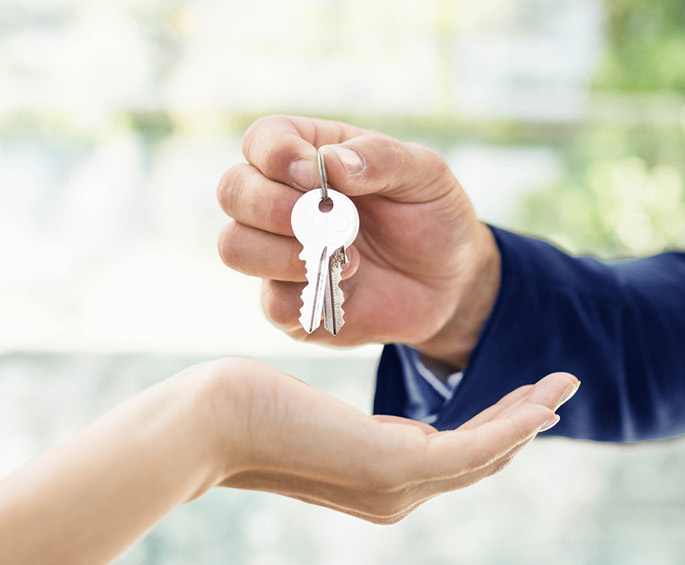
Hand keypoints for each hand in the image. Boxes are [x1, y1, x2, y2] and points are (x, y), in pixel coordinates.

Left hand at [183, 358, 577, 523]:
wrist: (211, 424)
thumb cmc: (248, 411)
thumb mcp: (315, 418)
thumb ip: (353, 433)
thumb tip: (374, 429)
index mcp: (379, 486)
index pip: (453, 460)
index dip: (496, 429)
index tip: (525, 398)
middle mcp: (395, 498)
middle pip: (479, 461)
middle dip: (522, 423)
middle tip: (560, 389)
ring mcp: (397, 488)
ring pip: (484, 456)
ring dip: (529, 420)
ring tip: (563, 386)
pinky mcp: (394, 466)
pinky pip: (472, 449)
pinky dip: (512, 426)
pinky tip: (541, 406)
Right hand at [216, 115, 499, 371]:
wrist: (452, 282)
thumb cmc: (431, 215)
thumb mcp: (424, 174)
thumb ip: (380, 158)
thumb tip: (330, 164)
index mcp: (308, 156)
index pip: (261, 141)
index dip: (275, 155)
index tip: (316, 175)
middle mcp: (281, 201)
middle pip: (232, 190)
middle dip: (269, 206)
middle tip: (322, 222)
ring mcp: (279, 253)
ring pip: (234, 247)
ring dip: (283, 254)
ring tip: (345, 258)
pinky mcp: (290, 303)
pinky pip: (271, 302)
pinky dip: (307, 295)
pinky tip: (347, 286)